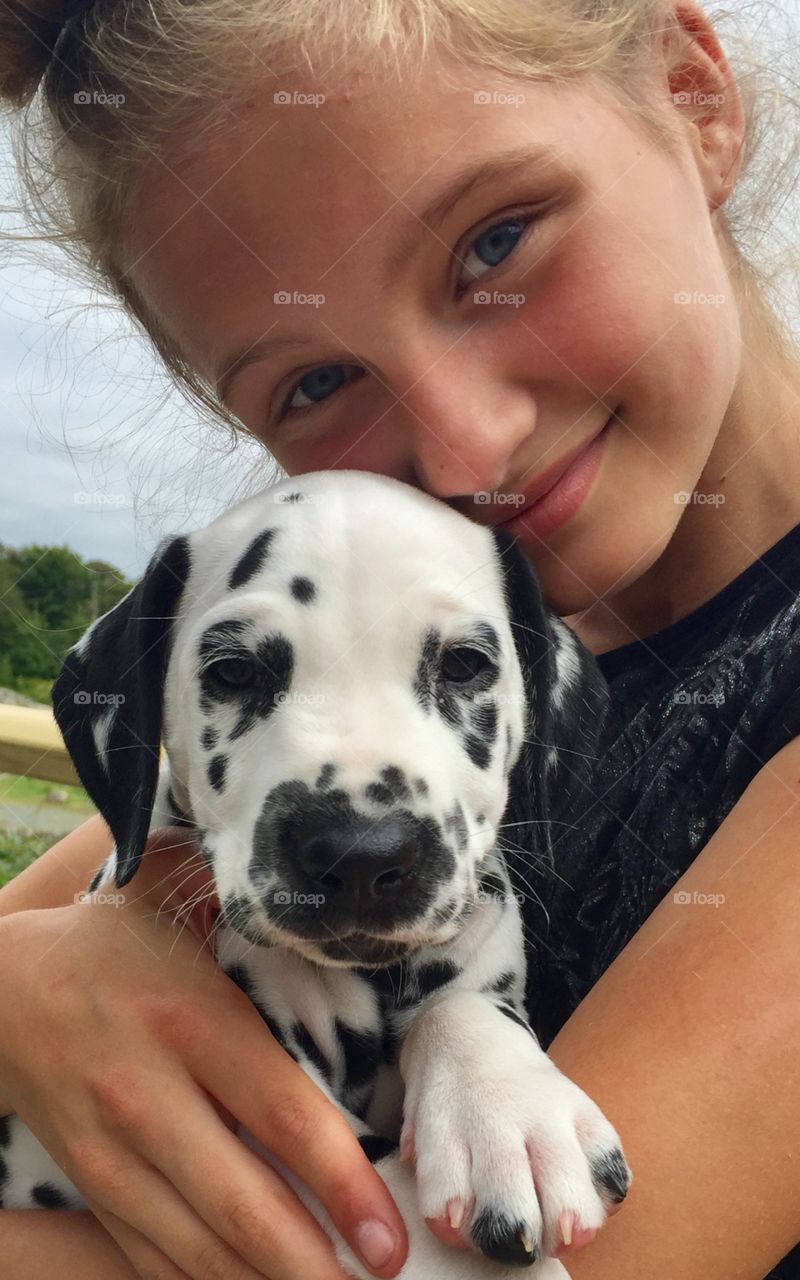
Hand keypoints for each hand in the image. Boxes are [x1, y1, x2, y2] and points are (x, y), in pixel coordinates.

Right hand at [0, 828, 407, 1279]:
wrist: (4, 993)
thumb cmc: (113, 945)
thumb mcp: (174, 902)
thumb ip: (248, 902)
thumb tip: (327, 897)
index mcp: (190, 1021)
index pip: (280, 1111)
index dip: (341, 1179)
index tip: (387, 1233)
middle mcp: (150, 1096)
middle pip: (242, 1202)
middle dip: (314, 1262)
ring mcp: (114, 1154)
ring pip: (200, 1247)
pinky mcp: (95, 1188)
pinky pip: (157, 1257)